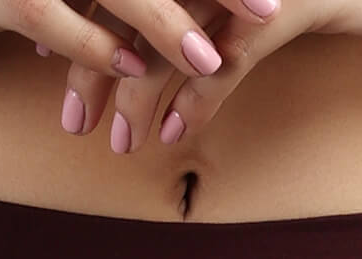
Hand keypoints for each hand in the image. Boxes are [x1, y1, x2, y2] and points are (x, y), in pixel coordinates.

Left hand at [49, 0, 361, 160]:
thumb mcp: (294, 2)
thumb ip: (239, 13)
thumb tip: (197, 44)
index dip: (92, 18)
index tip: (60, 67)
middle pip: (142, 2)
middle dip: (96, 59)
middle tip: (69, 115)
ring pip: (176, 30)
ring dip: (134, 88)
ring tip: (110, 141)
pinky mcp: (301, 1)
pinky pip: (232, 53)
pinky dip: (195, 96)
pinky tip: (170, 134)